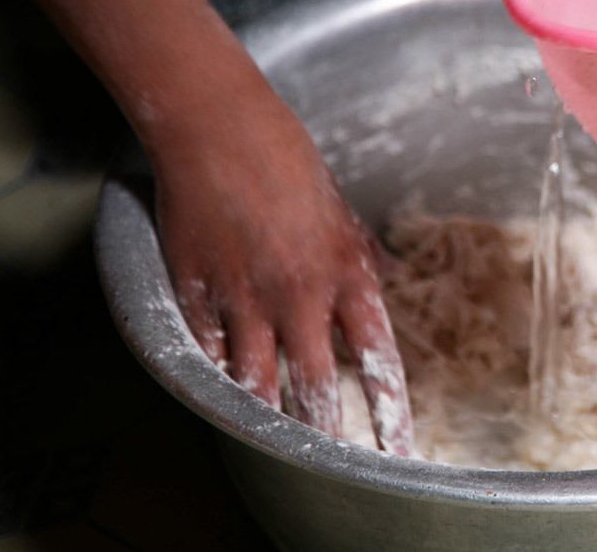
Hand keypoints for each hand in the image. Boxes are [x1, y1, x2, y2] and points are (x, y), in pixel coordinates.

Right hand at [152, 99, 413, 453]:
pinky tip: (224, 396)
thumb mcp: (342, 213)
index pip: (378, 360)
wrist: (220, 130)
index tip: (399, 448)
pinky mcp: (197, 294)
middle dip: (327, 435)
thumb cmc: (288, 161)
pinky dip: (219, 378)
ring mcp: (245, 299)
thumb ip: (360, 258)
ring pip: (257, 385)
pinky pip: (210, 354)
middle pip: (317, 387)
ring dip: (269, 421)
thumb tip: (385, 280)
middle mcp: (300, 296)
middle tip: (334, 466)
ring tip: (277, 448)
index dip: (389, 412)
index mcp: (347, 274)